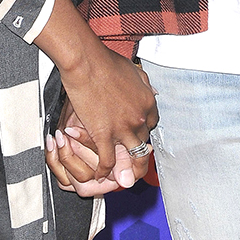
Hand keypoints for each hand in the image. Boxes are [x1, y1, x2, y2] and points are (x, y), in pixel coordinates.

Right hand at [34, 0, 158, 182]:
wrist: (86, 64)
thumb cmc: (106, 63)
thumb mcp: (134, 71)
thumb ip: (144, 84)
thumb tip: (153, 91)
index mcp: (147, 102)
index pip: (153, 124)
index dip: (144, 129)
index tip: (136, 132)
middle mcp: (139, 118)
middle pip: (143, 141)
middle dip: (134, 147)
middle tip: (127, 154)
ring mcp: (123, 129)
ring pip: (132, 157)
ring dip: (127, 168)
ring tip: (122, 176)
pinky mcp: (104, 135)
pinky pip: (107, 161)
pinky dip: (104, 170)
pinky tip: (99, 174)